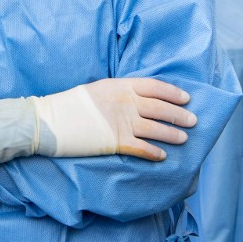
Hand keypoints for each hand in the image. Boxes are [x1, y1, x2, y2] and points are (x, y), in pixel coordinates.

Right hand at [35, 78, 196, 161]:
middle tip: (193, 121)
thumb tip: (136, 99)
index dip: (173, 93)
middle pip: (160, 108)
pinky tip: (163, 156)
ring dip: (172, 134)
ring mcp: (121, 122)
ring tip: (183, 138)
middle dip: (179, 115)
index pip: (155, 86)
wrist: (49, 122)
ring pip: (156, 128)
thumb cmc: (70, 105)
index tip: (186, 99)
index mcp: (120, 85)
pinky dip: (154, 152)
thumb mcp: (97, 90)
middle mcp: (125, 102)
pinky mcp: (115, 142)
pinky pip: (142, 148)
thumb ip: (119, 93)